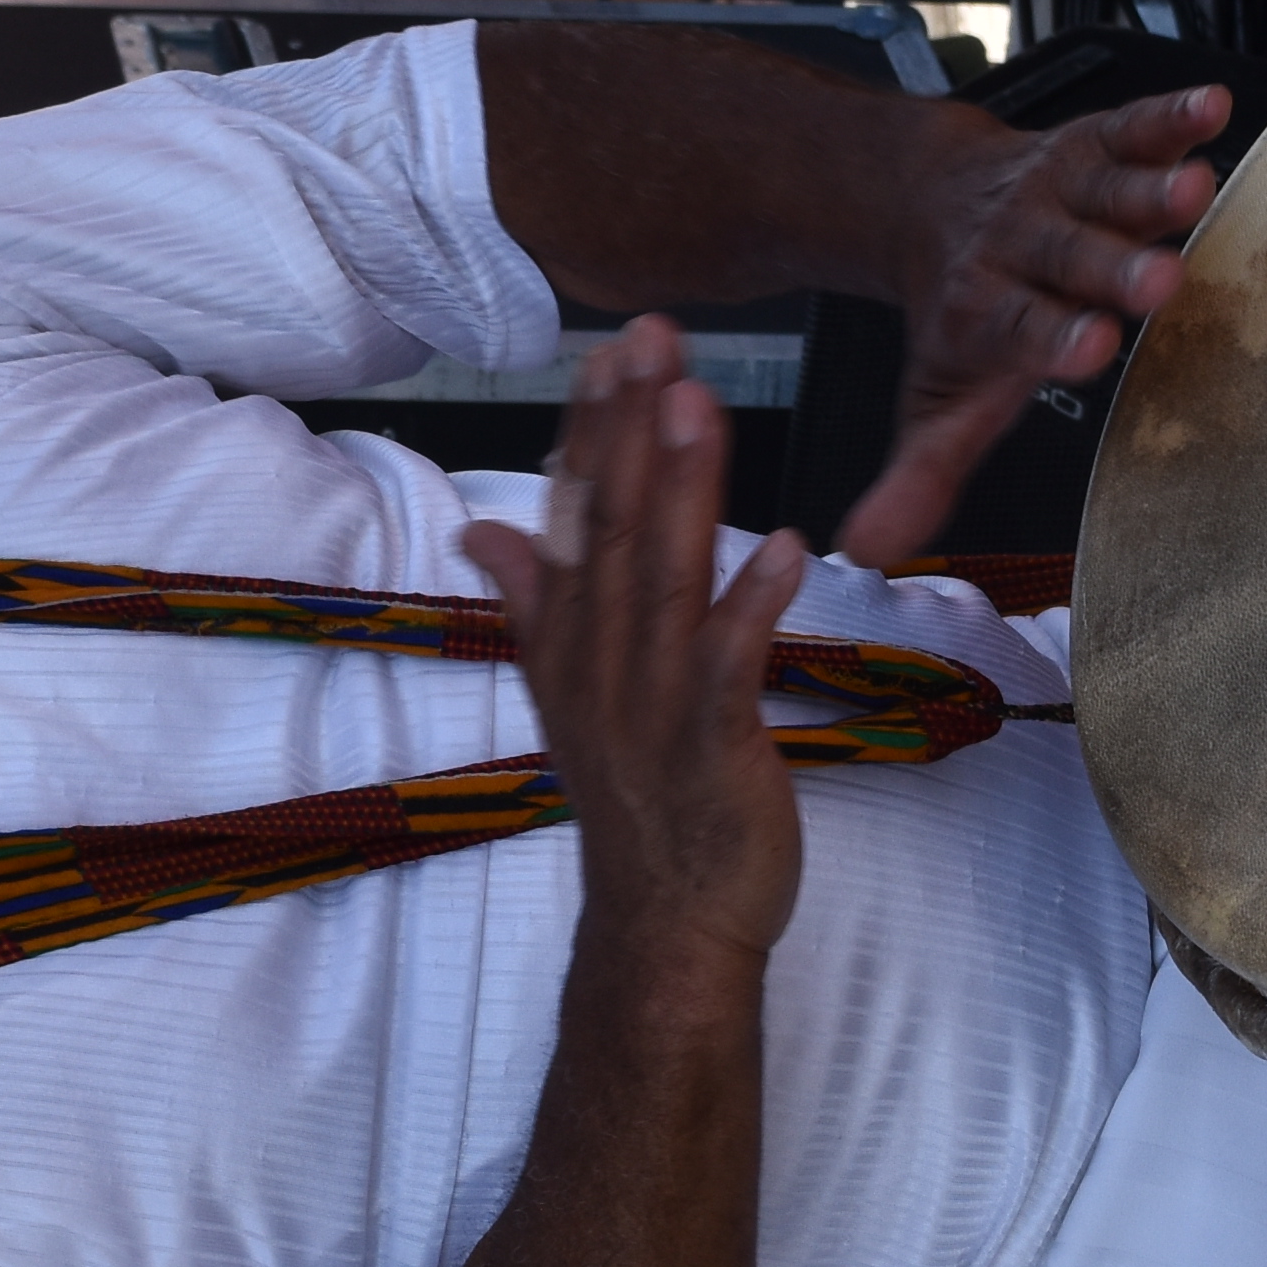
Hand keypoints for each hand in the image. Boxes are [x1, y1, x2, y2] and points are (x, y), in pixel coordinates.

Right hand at [452, 320, 809, 966]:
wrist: (665, 925)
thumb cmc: (639, 804)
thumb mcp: (573, 693)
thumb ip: (534, 601)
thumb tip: (484, 530)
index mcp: (569, 644)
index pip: (570, 519)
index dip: (588, 433)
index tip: (608, 352)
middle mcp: (598, 664)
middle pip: (607, 530)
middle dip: (628, 431)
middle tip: (650, 340)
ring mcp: (650, 705)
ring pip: (660, 580)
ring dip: (682, 490)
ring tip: (700, 404)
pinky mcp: (710, 746)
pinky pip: (728, 666)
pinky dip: (750, 605)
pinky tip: (782, 545)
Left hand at [826, 84, 1228, 569]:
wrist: (927, 200)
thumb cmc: (965, 314)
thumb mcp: (940, 399)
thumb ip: (917, 473)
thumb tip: (866, 553)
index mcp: (990, 311)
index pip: (1023, 329)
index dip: (1054, 338)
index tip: (1089, 348)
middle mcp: (1025, 246)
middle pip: (1073, 258)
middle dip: (1113, 268)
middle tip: (1158, 281)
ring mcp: (1061, 192)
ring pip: (1108, 189)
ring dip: (1150, 187)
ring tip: (1193, 188)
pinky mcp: (1094, 143)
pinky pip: (1132, 125)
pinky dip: (1171, 115)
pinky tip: (1211, 105)